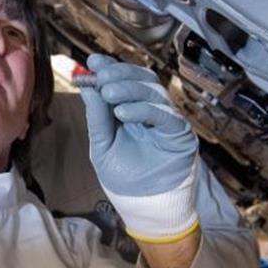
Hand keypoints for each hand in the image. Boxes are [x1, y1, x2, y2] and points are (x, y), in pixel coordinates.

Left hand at [79, 54, 200, 243]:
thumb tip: (87, 89)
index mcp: (133, 109)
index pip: (125, 80)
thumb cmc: (124, 176)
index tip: (92, 62)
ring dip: (130, 88)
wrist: (143, 204)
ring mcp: (167, 120)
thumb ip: (97, 118)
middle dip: (120, 74)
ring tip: (109, 93)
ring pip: (154, 92)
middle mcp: (152, 109)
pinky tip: (124, 113)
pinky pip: (166, 115)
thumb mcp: (102, 146)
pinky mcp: (180, 134)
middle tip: (102, 76)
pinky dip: (145, 110)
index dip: (110, 69)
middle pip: (142, 79)